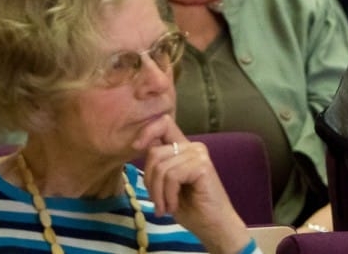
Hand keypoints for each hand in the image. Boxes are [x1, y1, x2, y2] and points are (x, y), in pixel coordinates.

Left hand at [138, 118, 250, 253]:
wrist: (212, 224)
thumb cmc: (189, 206)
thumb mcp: (165, 182)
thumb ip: (158, 163)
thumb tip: (138, 145)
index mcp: (184, 147)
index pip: (164, 123)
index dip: (147, 131)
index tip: (135, 148)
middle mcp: (193, 146)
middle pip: (154, 152)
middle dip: (149, 181)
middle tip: (158, 202)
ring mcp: (199, 154)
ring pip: (161, 168)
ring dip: (159, 194)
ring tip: (166, 207)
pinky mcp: (203, 166)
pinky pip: (172, 177)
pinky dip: (169, 196)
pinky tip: (174, 206)